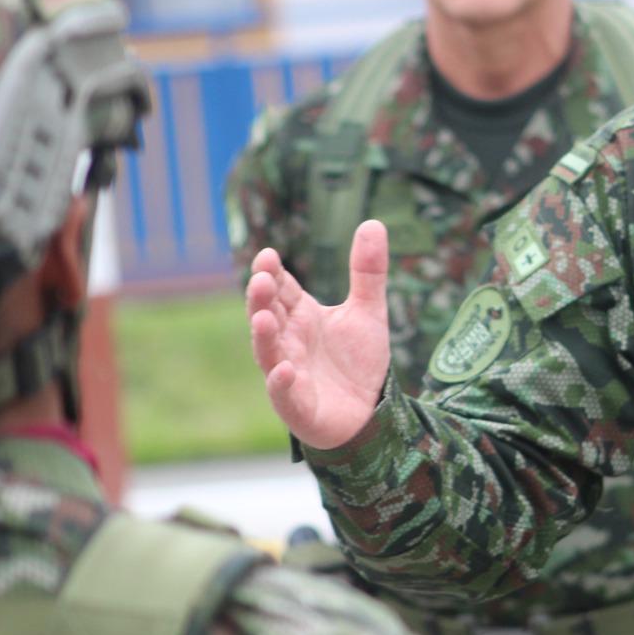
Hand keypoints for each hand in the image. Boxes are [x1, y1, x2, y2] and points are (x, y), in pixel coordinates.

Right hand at [247, 219, 391, 449]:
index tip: (269, 255)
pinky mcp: (299, 406)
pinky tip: (285, 370)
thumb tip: (372, 222)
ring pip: (268, 352)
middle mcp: (288, 342)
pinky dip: (281, 383)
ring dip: (264, 336)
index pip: (280, 290)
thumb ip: (368, 271)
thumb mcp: (369, 310)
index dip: (272, 274)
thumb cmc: (358, 361)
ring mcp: (289, 374)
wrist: (370, 412)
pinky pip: (285, 394)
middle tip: (261, 279)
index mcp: (301, 316)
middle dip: (262, 299)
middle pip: (268, 315)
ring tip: (263, 318)